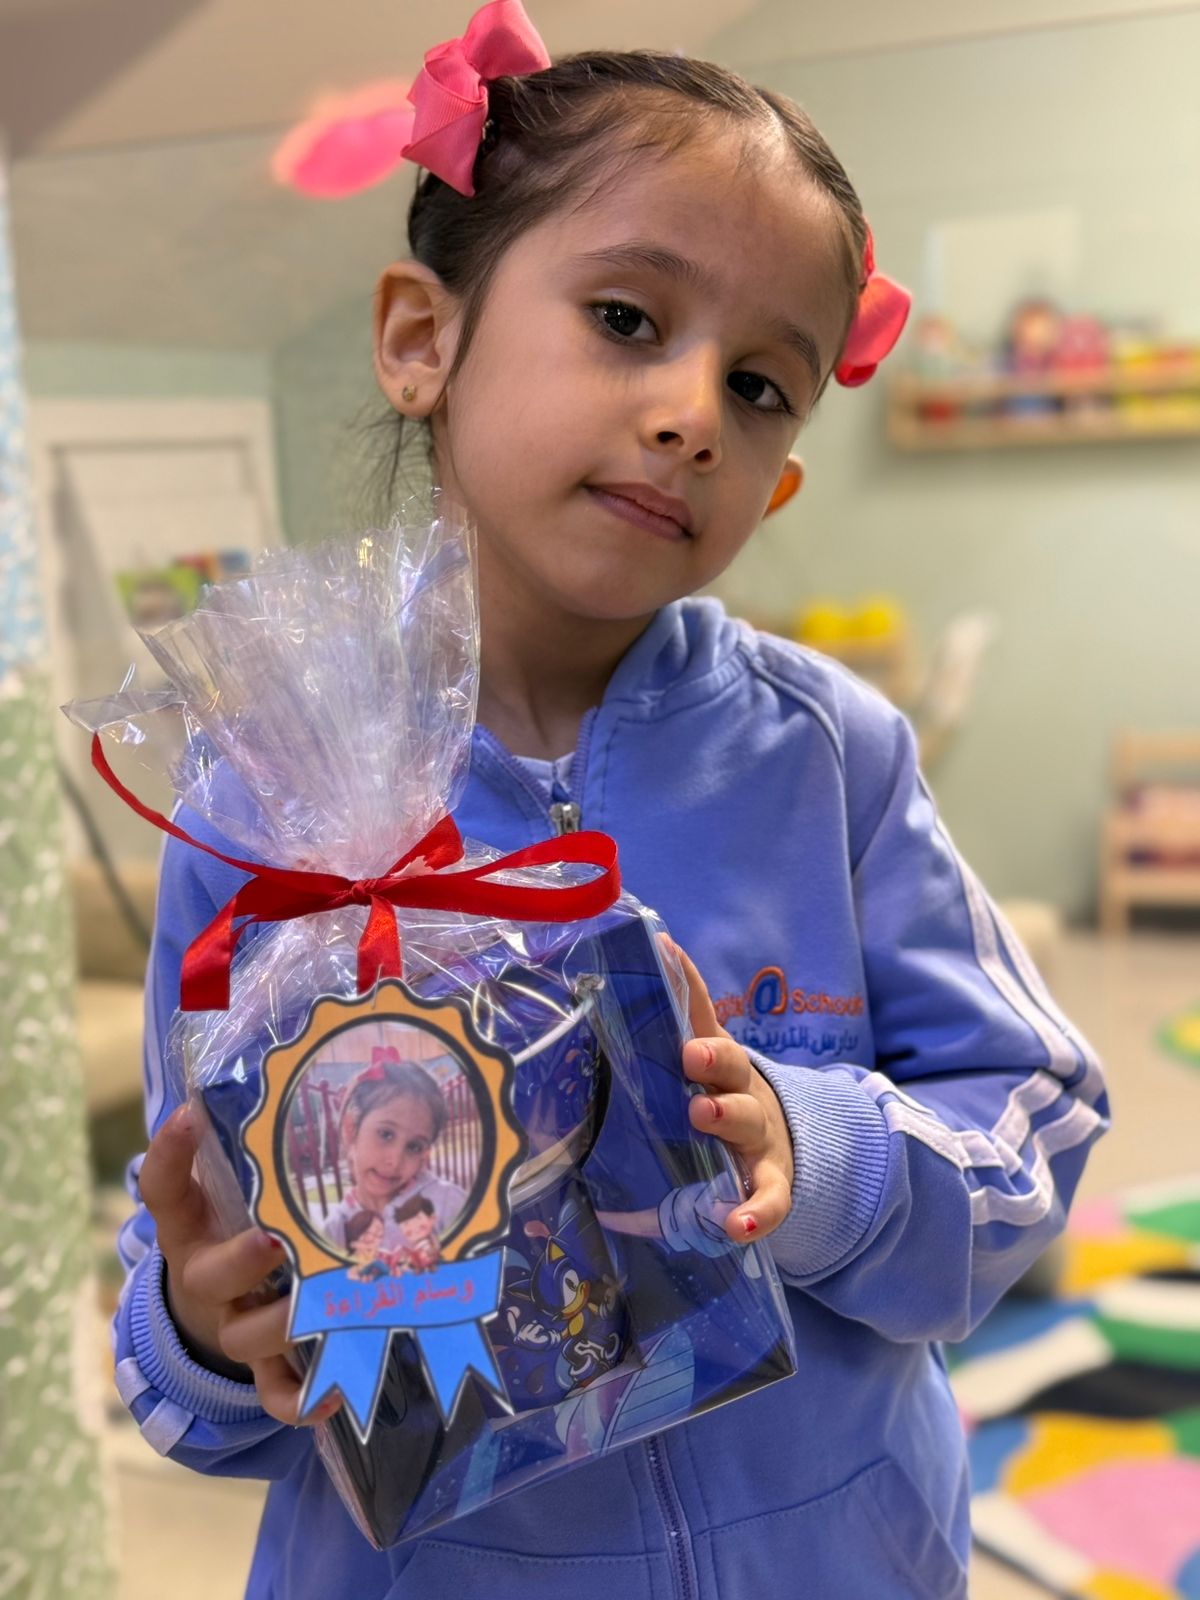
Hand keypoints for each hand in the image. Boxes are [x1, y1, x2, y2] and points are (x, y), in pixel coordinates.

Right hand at [138, 1104, 339, 1426]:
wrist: (226, 1301)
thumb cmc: (241, 1218)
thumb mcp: (238, 1178)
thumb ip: (257, 1132)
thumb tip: (300, 1050)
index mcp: (194, 1223)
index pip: (164, 1187)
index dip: (170, 1155)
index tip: (189, 1116)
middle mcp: (208, 1276)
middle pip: (211, 1276)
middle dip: (241, 1260)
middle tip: (274, 1240)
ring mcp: (234, 1324)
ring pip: (247, 1337)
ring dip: (284, 1325)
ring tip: (325, 1309)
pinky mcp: (266, 1367)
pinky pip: (277, 1393)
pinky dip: (303, 1398)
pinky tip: (338, 1388)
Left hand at [662, 935, 794, 1243]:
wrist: (782, 1144)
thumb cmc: (722, 1091)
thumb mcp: (707, 1051)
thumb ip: (684, 1007)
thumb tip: (659, 943)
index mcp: (718, 1059)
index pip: (704, 1017)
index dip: (687, 986)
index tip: (666, 954)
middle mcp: (742, 1091)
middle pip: (732, 1069)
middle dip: (712, 1060)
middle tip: (689, 1056)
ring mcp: (760, 1138)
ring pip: (748, 1124)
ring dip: (727, 1119)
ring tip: (703, 1117)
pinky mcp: (772, 1182)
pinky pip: (770, 1200)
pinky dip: (757, 1213)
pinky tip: (738, 1226)